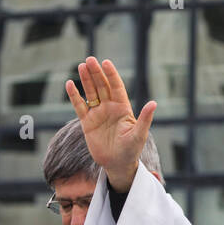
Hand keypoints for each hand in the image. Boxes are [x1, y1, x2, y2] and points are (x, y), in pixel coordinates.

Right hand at [64, 57, 155, 192]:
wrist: (118, 164)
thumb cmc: (132, 150)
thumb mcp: (139, 134)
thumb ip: (145, 118)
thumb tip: (154, 103)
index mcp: (123, 108)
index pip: (116, 87)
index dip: (111, 75)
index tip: (106, 63)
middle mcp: (110, 108)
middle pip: (102, 86)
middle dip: (96, 73)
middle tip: (89, 60)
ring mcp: (98, 114)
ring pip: (91, 93)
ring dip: (86, 80)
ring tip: (81, 66)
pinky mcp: (87, 123)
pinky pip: (80, 106)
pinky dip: (75, 96)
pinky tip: (70, 84)